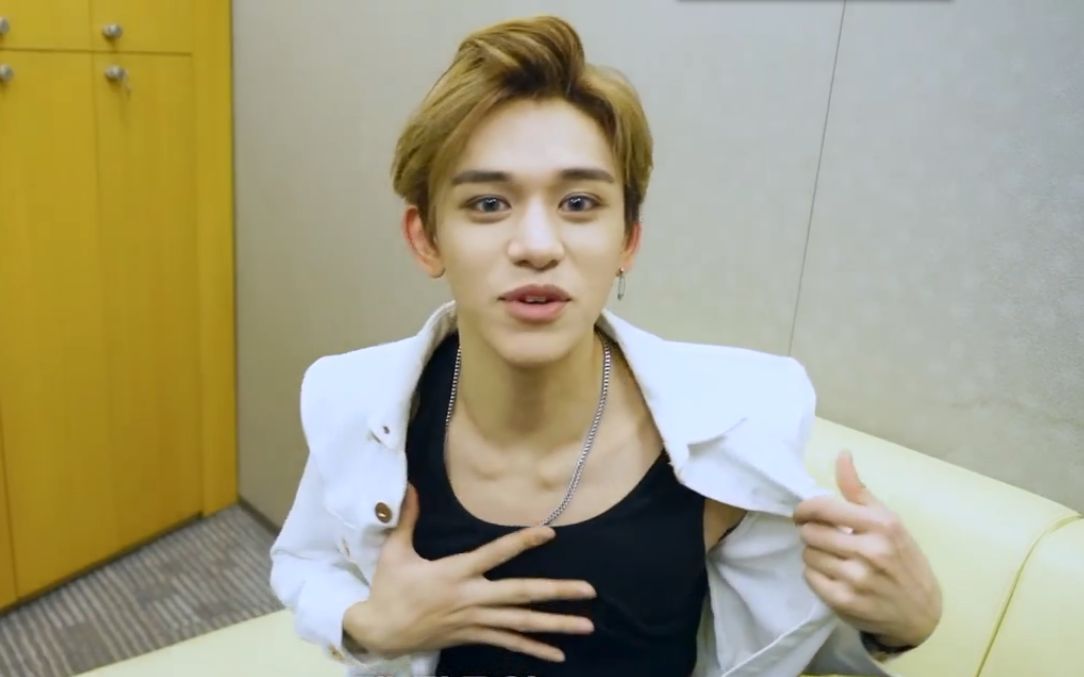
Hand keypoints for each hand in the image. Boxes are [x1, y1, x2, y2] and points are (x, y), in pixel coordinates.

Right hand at [344, 484, 595, 662]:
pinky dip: (533, 648)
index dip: (521, 542)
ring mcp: (474, 621)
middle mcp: (471, 598)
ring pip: (521, 623)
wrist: (379, 632)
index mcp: (454, 573)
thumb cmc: (388, 589)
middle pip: (520, 594)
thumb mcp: (393, 552)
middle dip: (556, 592)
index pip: (494, 554)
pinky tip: (558, 654)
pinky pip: (508, 643)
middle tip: (589, 591)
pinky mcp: (473, 637)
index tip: (549, 532)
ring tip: (586, 626)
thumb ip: (407, 520)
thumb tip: (411, 486)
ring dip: (555, 625)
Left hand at [794, 451, 941, 647]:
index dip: (804, 509)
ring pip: (808, 555)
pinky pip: (809, 577)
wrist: (922, 613)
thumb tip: (842, 454)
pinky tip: (833, 575)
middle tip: (825, 538)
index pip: (823, 508)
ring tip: (833, 558)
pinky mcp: (845, 601)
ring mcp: (857, 578)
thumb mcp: (889, 521)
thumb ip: (859, 491)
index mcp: (881, 525)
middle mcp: (870, 551)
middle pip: (811, 532)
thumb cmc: (904, 560)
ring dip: (815, 554)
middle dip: (812, 533)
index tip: (802, 513)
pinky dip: (815, 575)